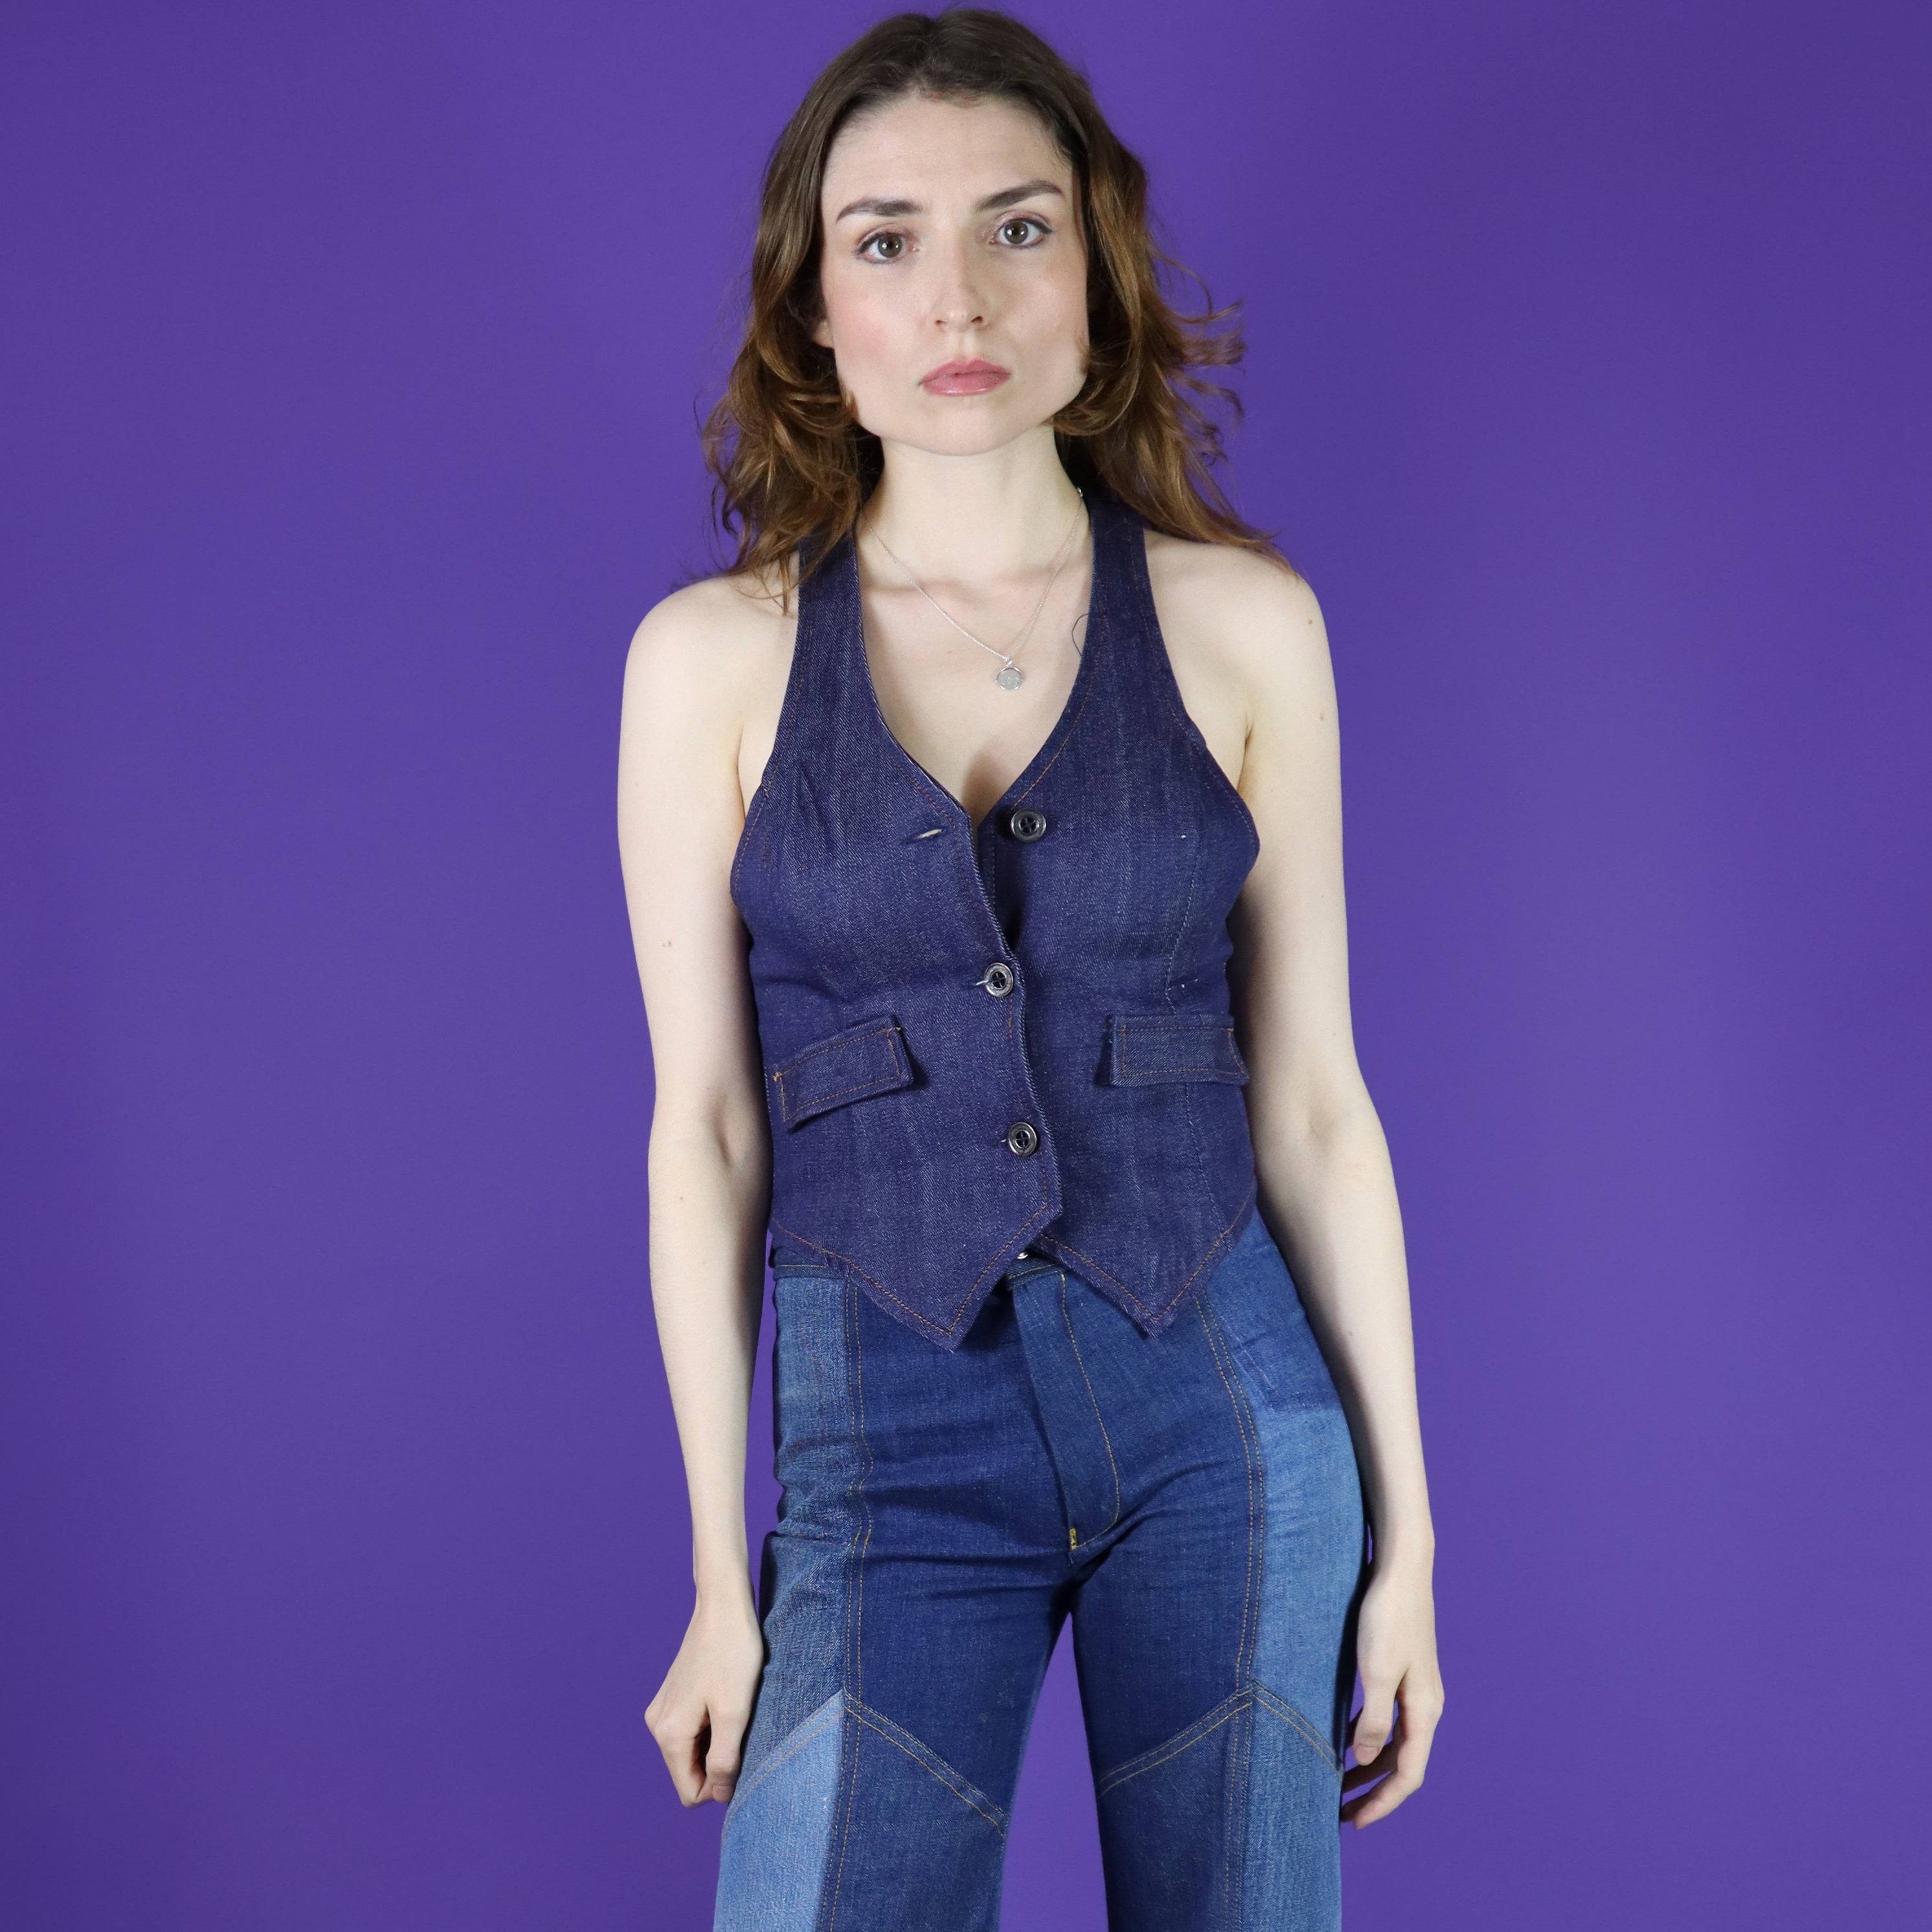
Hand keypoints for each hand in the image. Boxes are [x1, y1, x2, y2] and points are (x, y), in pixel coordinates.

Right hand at [645, 1586, 766, 1806]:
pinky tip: (725, 1699)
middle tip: (742, 1729)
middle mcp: (657, 1725)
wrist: (722, 1605)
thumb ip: (725, 1760)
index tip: (741, 1753)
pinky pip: (690, 1730)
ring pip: (691, 1751)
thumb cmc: (732, 1653)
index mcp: (669, 1734)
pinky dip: (710, 1726)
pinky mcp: (672, 1695)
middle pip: (689, 1772)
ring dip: (715, 1742)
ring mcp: (662, 1708)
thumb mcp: (735, 1712)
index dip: (719, 1786)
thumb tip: (721, 1794)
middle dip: (717, 1763)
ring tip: (734, 1710)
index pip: (690, 1792)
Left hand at [1339, 1551, 1442, 1827]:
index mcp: (1424, 1712)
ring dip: (1369, 1766)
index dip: (1383, 1803)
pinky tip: (1344, 1738)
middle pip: (1402, 1764)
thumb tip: (1366, 1759)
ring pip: (1395, 1743)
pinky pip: (1387, 1719)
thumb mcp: (1375, 1672)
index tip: (1355, 1822)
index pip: (1408, 1775)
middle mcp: (1426, 1706)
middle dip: (1373, 1791)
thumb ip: (1373, 1720)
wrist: (1402, 1570)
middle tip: (1341, 1813)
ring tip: (1339, 1783)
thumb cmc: (1388, 1617)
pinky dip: (1368, 1737)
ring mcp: (1416, 1690)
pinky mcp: (1403, 1673)